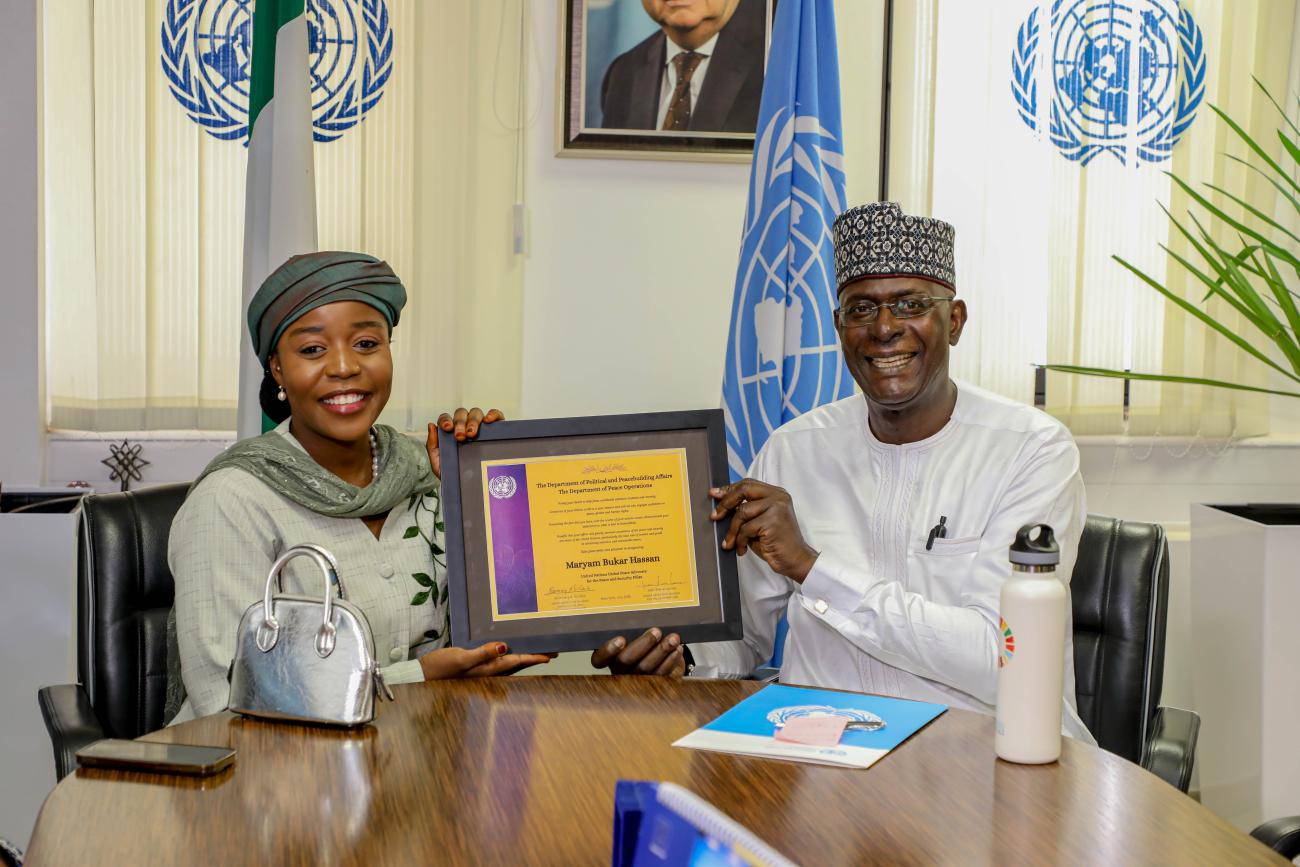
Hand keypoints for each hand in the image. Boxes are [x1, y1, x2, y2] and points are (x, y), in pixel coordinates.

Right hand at [418, 642, 553, 678]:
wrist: (423, 676)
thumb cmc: (441, 668)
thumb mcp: (462, 658)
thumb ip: (484, 653)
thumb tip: (505, 647)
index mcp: (490, 670)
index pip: (519, 662)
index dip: (536, 658)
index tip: (552, 654)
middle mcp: (490, 672)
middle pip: (518, 663)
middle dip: (535, 657)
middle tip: (553, 652)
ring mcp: (484, 671)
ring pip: (511, 663)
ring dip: (525, 656)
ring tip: (538, 651)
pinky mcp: (477, 667)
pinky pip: (500, 661)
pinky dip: (510, 655)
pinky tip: (510, 650)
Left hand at [426, 407, 504, 478]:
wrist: (470, 487)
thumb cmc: (454, 473)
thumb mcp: (439, 463)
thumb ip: (432, 445)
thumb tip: (431, 426)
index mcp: (450, 431)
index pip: (446, 418)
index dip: (446, 419)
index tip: (448, 428)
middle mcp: (464, 426)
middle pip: (461, 413)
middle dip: (460, 422)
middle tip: (460, 436)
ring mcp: (480, 426)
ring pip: (476, 413)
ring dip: (473, 420)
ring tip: (472, 434)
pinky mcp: (495, 429)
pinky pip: (496, 415)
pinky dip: (493, 414)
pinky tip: (489, 420)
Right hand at [590, 628, 685, 676]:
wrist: (652, 654)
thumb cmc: (636, 637)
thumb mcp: (628, 630)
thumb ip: (628, 624)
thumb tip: (641, 605)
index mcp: (607, 656)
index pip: (599, 659)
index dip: (608, 650)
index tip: (621, 639)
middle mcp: (618, 670)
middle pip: (625, 661)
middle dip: (643, 645)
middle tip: (656, 632)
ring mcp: (634, 679)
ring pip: (645, 669)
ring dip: (661, 652)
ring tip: (673, 639)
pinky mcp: (652, 684)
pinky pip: (661, 675)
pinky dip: (671, 661)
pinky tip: (677, 650)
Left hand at [711, 479, 817, 582]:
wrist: (795, 560)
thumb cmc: (775, 543)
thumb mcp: (759, 522)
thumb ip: (746, 510)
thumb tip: (722, 504)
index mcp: (776, 493)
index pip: (748, 484)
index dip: (729, 489)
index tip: (714, 495)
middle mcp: (778, 497)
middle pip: (744, 489)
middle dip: (725, 503)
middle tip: (715, 516)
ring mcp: (777, 508)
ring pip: (742, 512)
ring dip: (732, 530)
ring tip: (731, 543)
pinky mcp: (773, 522)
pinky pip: (746, 528)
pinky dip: (740, 541)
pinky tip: (742, 549)